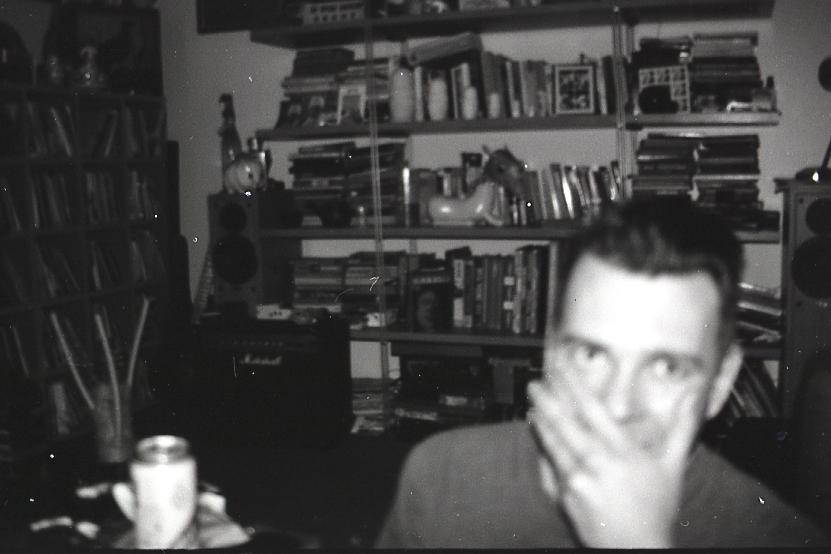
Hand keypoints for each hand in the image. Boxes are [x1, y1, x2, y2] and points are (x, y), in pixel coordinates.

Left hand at [527, 369, 699, 547]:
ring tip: (533, 401)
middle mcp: (599, 463)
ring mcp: (579, 481)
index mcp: (624, 452)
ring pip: (554, 442)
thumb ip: (681, 427)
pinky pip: (549, 465)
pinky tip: (537, 430)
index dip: (574, 385)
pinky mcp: (565, 496)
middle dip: (548, 399)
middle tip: (535, 381)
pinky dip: (541, 445)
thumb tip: (692, 395)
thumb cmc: (656, 508)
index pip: (593, 409)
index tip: (561, 367)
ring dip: (542, 419)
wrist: (637, 548)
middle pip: (566, 423)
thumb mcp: (674, 467)